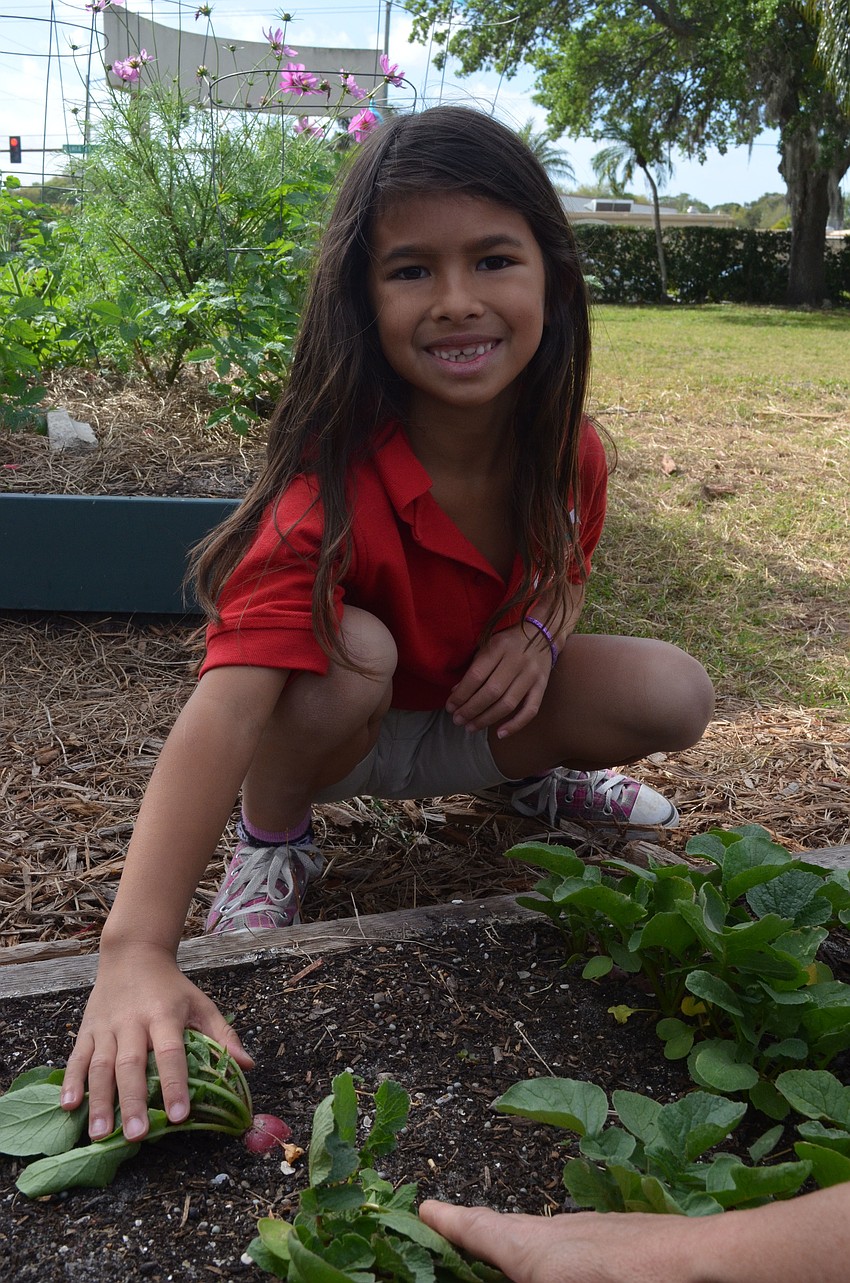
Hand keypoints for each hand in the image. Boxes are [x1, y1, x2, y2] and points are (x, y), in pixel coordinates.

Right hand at [60, 942, 252, 1142]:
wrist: (133, 954)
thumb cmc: (171, 988)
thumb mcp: (201, 1003)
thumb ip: (223, 1035)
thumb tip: (248, 1065)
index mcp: (164, 1015)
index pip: (171, 1052)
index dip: (175, 1084)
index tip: (179, 1115)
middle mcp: (133, 1021)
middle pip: (131, 1064)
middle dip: (133, 1101)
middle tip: (136, 1135)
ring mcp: (106, 1026)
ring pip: (100, 1066)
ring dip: (100, 1101)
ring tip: (100, 1134)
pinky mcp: (87, 1029)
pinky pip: (77, 1058)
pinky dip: (72, 1082)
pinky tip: (69, 1107)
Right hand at [418, 1202, 702, 1282]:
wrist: (698, 1265)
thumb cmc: (618, 1277)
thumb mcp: (546, 1272)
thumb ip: (520, 1259)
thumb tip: (512, 1257)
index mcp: (528, 1249)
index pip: (476, 1230)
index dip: (447, 1222)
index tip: (424, 1208)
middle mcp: (554, 1232)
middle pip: (505, 1230)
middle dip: (478, 1233)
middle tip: (454, 1229)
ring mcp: (591, 1232)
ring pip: (543, 1236)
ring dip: (520, 1244)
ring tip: (505, 1252)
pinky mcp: (621, 1240)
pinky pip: (575, 1243)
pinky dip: (558, 1252)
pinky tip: (575, 1265)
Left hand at [445, 625, 552, 738]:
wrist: (543, 633)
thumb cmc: (508, 642)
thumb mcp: (488, 646)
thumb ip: (473, 668)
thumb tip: (456, 694)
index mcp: (499, 647)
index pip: (476, 676)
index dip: (461, 694)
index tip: (450, 707)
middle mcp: (517, 660)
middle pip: (491, 692)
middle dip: (471, 710)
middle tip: (457, 720)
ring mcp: (532, 675)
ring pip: (508, 704)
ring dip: (487, 719)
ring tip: (471, 727)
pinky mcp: (542, 686)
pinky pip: (530, 710)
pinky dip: (516, 724)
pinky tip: (500, 734)